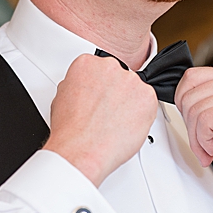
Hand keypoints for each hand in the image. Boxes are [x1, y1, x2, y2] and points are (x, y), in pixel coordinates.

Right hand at [44, 53, 158, 185]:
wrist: (83, 149)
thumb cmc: (72, 129)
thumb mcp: (62, 96)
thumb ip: (79, 84)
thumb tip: (86, 88)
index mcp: (87, 63)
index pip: (101, 69)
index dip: (102, 87)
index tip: (101, 97)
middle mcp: (111, 67)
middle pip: (120, 78)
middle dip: (117, 94)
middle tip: (108, 112)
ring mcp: (131, 80)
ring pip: (136, 90)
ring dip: (131, 104)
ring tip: (116, 122)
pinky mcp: (148, 96)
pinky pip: (149, 103)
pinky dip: (143, 114)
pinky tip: (128, 124)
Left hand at [173, 66, 212, 212]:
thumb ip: (206, 104)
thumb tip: (179, 101)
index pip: (191, 78)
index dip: (183, 104)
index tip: (194, 126)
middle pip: (188, 93)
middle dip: (188, 124)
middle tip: (201, 143)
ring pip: (194, 109)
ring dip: (196, 137)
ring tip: (209, 150)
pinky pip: (204, 121)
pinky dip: (203, 141)